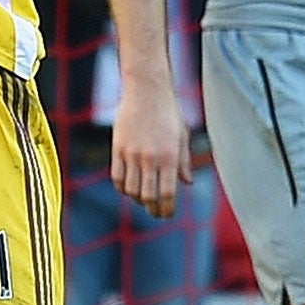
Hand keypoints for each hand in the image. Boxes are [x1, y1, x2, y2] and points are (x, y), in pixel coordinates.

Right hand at [110, 81, 193, 216]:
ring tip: (142, 198)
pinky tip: (129, 186)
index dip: (167, 210)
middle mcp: (151, 158)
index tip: (166, 214)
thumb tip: (187, 183)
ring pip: (130, 190)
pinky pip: (117, 177)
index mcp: (170, 157)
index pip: (168, 194)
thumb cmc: (168, 112)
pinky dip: (122, 187)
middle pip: (148, 197)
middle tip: (155, 211)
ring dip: (136, 199)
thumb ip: (184, 161)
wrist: (147, 90)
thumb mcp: (182, 136)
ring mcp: (132, 154)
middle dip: (152, 209)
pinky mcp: (118, 148)